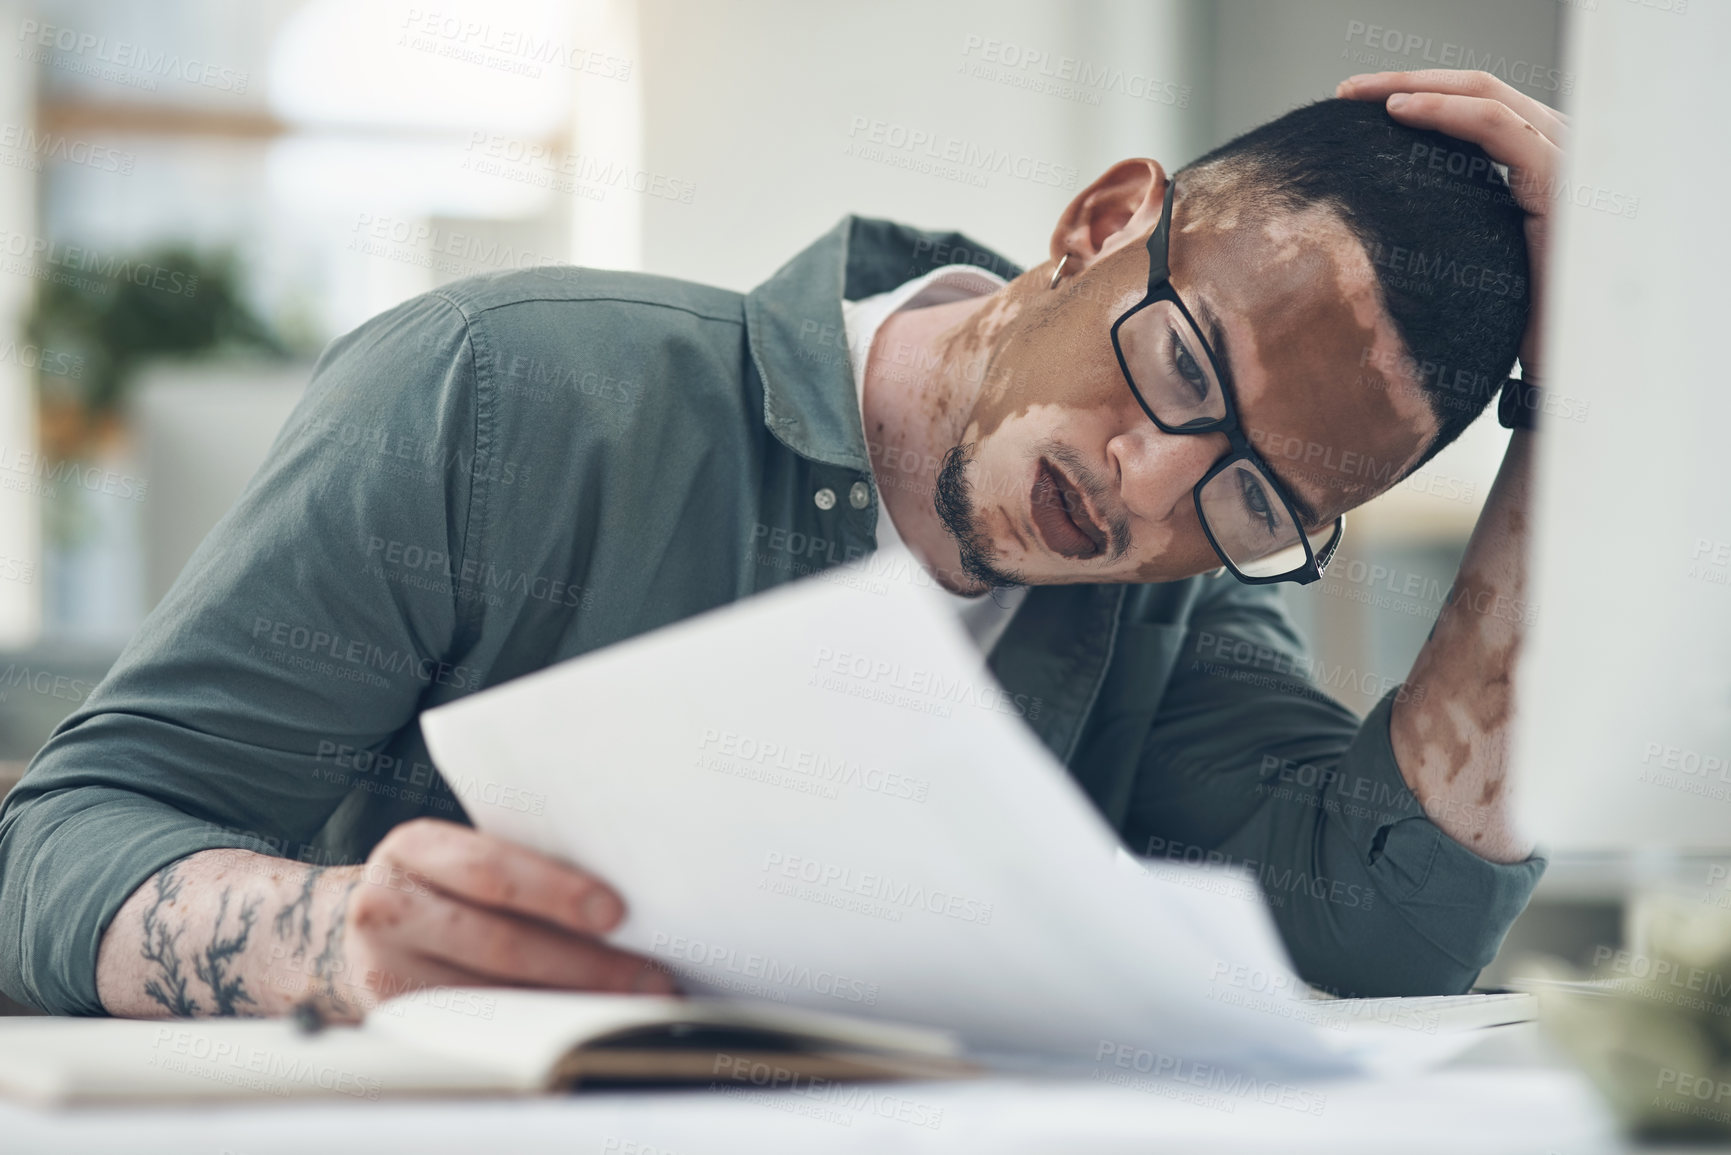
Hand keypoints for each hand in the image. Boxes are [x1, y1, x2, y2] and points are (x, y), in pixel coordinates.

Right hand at [320, 818, 675, 1017]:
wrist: (360, 929)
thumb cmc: (439, 884)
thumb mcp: (460, 856)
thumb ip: (519, 864)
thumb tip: (619, 901)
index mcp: (415, 848)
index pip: (491, 871)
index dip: (556, 892)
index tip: (615, 913)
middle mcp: (390, 906)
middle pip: (497, 941)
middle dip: (583, 962)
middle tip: (645, 974)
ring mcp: (387, 968)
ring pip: (491, 993)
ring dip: (568, 1001)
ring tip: (626, 1002)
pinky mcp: (398, 1018)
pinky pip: (478, 1025)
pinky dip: (535, 1025)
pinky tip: (576, 1019)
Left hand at [1336, 69, 1564, 378]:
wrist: (1558, 369)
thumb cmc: (1504, 328)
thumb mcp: (1465, 258)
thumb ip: (1445, 218)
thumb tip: (1374, 208)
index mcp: (1539, 171)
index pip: (1480, 110)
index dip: (1422, 97)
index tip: (1357, 108)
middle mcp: (1560, 158)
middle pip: (1483, 93)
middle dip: (1409, 80)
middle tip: (1347, 90)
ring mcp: (1568, 165)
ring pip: (1490, 96)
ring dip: (1419, 84)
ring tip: (1360, 94)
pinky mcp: (1561, 183)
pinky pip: (1499, 128)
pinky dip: (1446, 110)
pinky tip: (1400, 110)